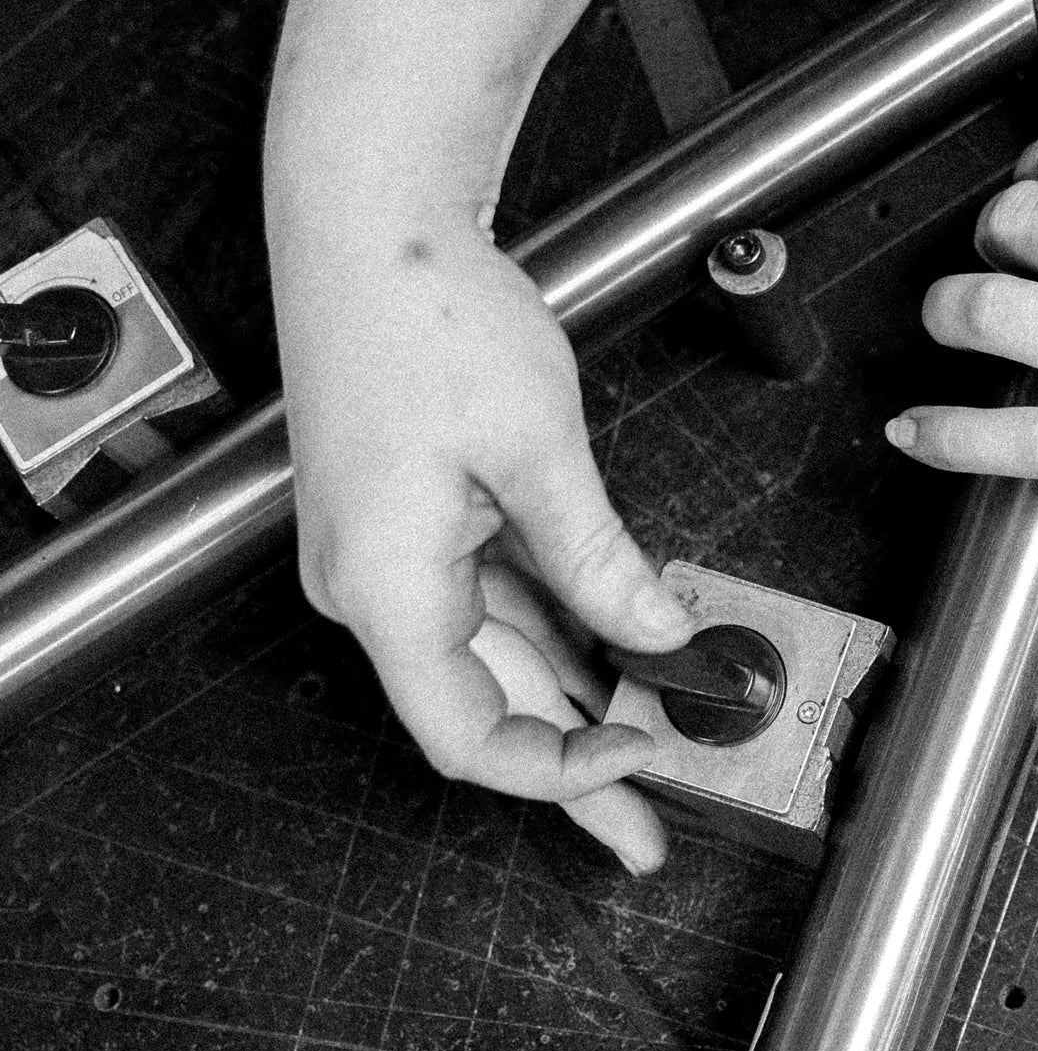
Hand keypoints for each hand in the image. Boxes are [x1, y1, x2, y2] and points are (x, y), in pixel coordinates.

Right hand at [273, 223, 691, 874]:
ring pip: (495, 654)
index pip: (470, 736)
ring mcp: (390, 551)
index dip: (559, 769)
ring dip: (574, 696)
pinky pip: (492, 595)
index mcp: (385, 585)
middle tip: (644, 828)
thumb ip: (597, 558)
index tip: (644, 761)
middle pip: (484, 708)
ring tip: (651, 748)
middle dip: (574, 765)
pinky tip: (617, 652)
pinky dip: (558, 625)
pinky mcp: (413, 516)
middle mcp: (372, 584)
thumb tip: (656, 632)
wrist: (369, 222)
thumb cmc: (423, 314)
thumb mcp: (535, 449)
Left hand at [885, 125, 1037, 538]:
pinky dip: (952, 436)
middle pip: (1021, 223)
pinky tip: (916, 432)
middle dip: (990, 232)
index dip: (1034, 169)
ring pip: (999, 315)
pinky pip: (1026, 440)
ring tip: (947, 320)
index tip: (1032, 188)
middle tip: (992, 251)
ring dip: (954, 313)